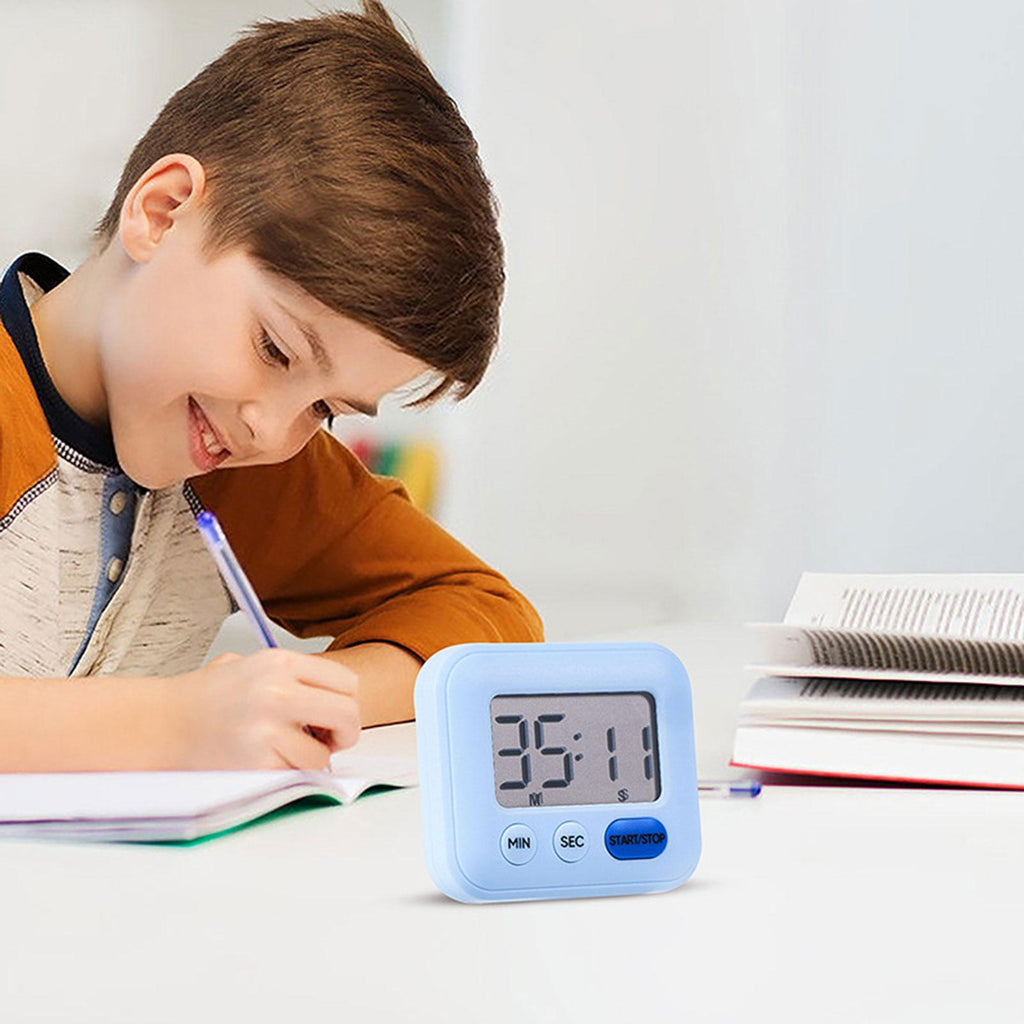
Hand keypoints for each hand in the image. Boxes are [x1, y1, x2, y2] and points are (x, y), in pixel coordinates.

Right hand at [170, 648, 360, 769]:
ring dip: (310, 758)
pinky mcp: (256, 764)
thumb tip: (336, 696)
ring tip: (283, 749)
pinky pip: (294, 774)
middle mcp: (277, 692)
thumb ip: (294, 676)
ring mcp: (266, 730)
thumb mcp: (251, 665)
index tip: (335, 712)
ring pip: (323, 754)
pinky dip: (285, 773)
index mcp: (279, 663)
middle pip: (348, 715)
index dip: (346, 701)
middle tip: (332, 739)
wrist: (159, 724)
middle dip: (346, 732)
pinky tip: (262, 760)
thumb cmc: (205, 698)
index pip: (346, 682)